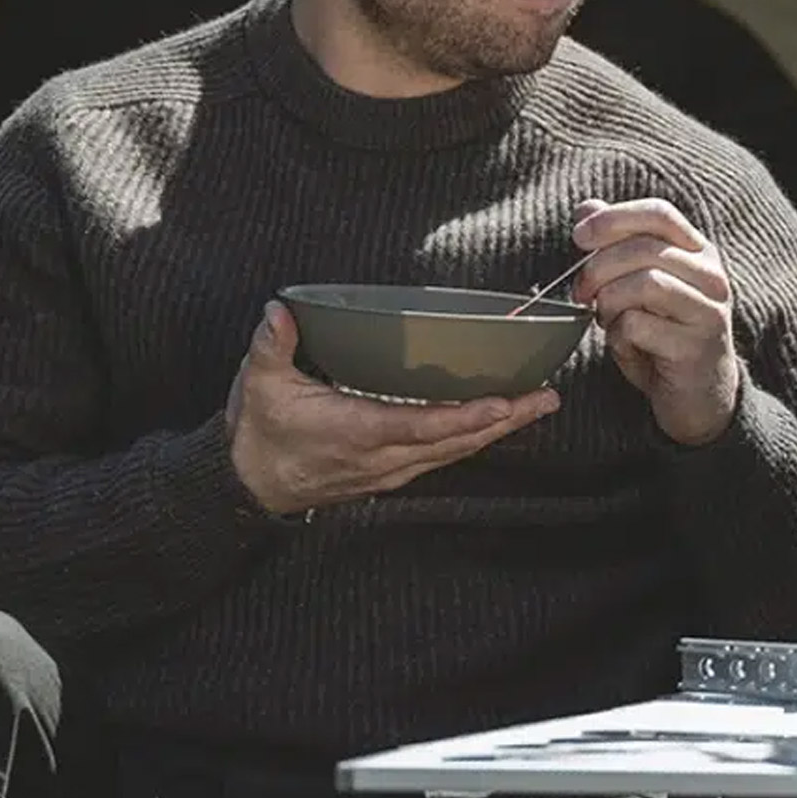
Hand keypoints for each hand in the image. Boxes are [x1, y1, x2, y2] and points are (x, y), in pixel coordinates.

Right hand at [226, 303, 558, 515]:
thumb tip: (280, 312)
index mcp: (358, 433)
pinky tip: (497, 423)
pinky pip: (443, 456)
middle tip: (546, 398)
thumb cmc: (260, 435)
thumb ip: (272, 346)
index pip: (423, 426)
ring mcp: (391, 469)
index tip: (503, 405)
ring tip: (535, 405)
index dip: (465, 417)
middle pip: (456, 441)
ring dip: (498, 430)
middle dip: (505, 421)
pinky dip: (473, 437)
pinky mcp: (392, 472)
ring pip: (456, 451)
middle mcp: (384, 456)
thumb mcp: (259, 386)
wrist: (250, 485)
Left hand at [571, 197, 741, 445]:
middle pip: (644, 248)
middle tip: (581, 293)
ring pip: (644, 283)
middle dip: (598, 268)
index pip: (659, 213)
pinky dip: (619, 335)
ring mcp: (709, 311)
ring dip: (609, 302)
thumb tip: (587, 208)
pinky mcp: (696, 346)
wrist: (700, 398)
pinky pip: (640, 325)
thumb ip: (617, 247)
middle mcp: (711, 277)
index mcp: (699, 253)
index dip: (614, 218)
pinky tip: (626, 346)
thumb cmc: (664, 338)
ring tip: (606, 319)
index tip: (579, 237)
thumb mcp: (638, 287)